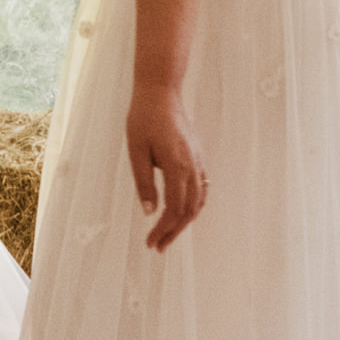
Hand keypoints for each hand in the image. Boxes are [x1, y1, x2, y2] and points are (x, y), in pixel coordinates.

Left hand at [126, 83, 206, 250]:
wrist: (161, 92)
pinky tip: (184, 212)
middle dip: (173, 231)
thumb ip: (144, 182)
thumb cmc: (144, 118)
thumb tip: (149, 213)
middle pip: (189, 211)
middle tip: (157, 246)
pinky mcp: (198, 156)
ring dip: (184, 221)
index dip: (163, 229)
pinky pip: (202, 188)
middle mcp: (193, 166)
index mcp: (177, 166)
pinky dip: (195, 205)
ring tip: (168, 234)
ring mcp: (198, 161)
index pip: (174, 209)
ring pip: (199, 201)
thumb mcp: (136, 151)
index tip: (150, 242)